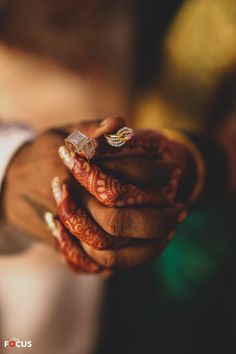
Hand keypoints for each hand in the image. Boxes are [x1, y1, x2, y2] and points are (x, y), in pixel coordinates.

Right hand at [50, 117, 189, 273]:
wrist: (9, 186)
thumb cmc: (45, 154)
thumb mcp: (65, 132)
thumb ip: (93, 129)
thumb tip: (121, 123)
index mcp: (70, 170)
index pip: (122, 175)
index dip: (155, 173)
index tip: (174, 170)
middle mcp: (67, 202)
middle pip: (118, 218)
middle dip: (156, 216)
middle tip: (180, 208)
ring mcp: (64, 229)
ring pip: (111, 250)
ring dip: (147, 242)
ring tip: (171, 229)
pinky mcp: (65, 246)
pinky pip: (100, 264)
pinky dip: (129, 259)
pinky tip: (149, 246)